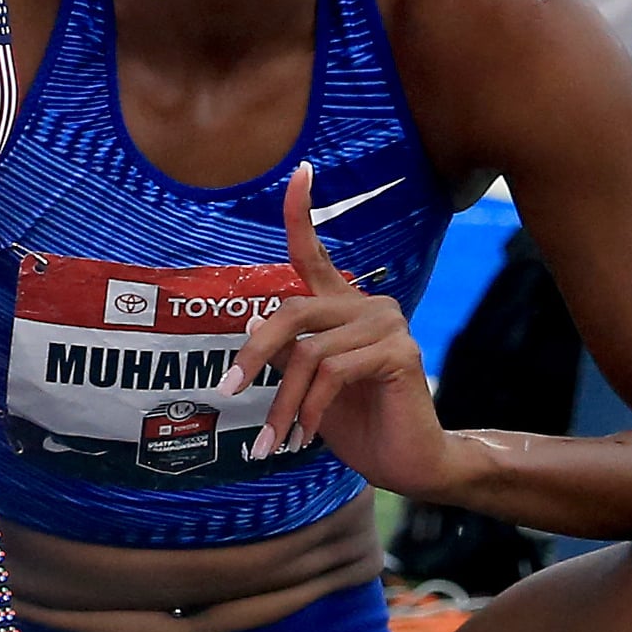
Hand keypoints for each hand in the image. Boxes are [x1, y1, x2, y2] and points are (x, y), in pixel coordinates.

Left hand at [224, 163, 459, 496]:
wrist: (405, 461)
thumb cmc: (353, 421)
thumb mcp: (304, 385)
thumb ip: (284, 352)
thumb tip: (253, 325)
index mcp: (341, 306)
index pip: (315, 252)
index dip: (301, 212)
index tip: (299, 170)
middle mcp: (369, 305)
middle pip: (291, 312)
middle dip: (253, 356)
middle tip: (226, 392)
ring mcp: (389, 324)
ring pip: (308, 355)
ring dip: (282, 405)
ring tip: (273, 441)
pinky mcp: (400, 352)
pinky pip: (332, 373)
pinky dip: (308, 409)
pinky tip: (304, 436)